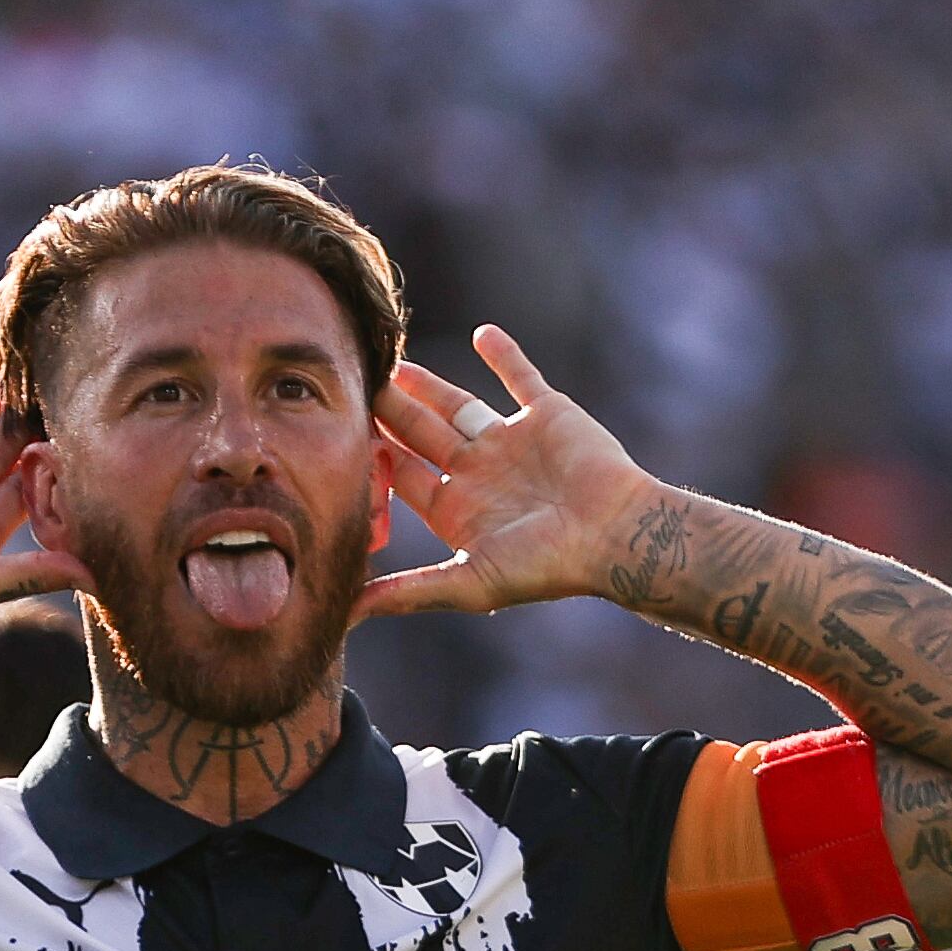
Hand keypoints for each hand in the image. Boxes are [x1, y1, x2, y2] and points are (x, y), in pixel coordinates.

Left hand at [358, 327, 666, 619]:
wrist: (617, 535)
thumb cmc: (546, 567)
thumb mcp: (468, 584)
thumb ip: (407, 592)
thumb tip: (347, 617)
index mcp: (457, 510)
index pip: (401, 477)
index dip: (370, 458)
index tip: (334, 434)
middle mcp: (480, 474)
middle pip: (421, 435)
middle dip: (389, 413)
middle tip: (355, 384)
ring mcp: (512, 442)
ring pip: (459, 405)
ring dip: (428, 385)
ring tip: (395, 363)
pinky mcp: (548, 415)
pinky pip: (521, 377)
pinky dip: (504, 355)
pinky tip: (482, 333)